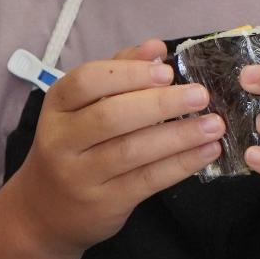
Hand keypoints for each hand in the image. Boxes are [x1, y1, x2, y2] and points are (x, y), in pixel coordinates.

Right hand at [2, 39, 221, 252]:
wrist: (45, 212)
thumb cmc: (74, 145)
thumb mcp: (83, 107)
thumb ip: (118, 73)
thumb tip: (156, 47)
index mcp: (58, 106)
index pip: (86, 82)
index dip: (128, 74)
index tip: (167, 72)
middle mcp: (62, 140)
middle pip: (111, 117)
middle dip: (160, 104)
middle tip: (201, 96)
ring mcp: (80, 175)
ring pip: (132, 151)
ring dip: (178, 136)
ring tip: (214, 125)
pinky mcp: (103, 204)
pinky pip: (146, 181)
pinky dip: (180, 165)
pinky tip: (207, 152)